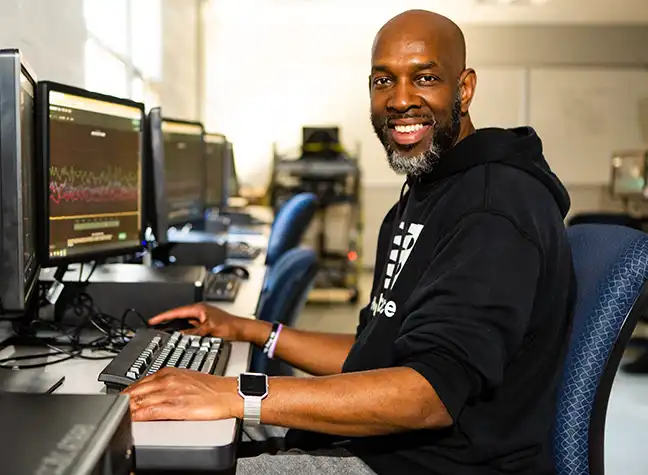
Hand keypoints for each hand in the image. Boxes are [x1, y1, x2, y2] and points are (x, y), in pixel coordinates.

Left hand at [122, 367, 240, 420]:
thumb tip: (153, 391)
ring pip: (141, 401)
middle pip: (136, 391)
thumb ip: (167, 383)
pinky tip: (132, 419)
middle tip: (112, 408)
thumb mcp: (185, 378)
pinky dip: (139, 416)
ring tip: (118, 415)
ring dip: (127, 409)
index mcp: (169, 372)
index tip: (118, 398)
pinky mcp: (176, 407)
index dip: (126, 391)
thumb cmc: (211, 388)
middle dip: (122, 400)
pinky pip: (151, 412)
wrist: (228, 393)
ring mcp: (171, 393)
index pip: (140, 382)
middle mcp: (168, 381)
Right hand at [148, 303, 243, 339]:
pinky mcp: (204, 322)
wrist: (241, 329)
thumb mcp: (209, 330)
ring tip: (162, 329)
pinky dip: (183, 329)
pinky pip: (190, 325)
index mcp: (199, 308)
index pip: (177, 311)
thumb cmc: (230, 326)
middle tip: (154, 324)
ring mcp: (202, 316)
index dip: (164, 316)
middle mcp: (199, 310)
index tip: (154, 320)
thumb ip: (194, 332)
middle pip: (178, 315)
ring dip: (174, 324)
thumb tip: (181, 335)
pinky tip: (179, 334)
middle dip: (166, 319)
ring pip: (184, 320)